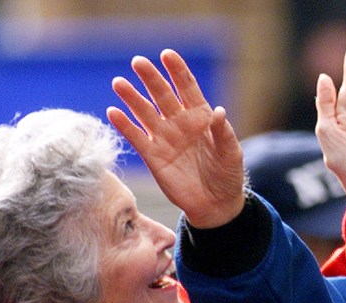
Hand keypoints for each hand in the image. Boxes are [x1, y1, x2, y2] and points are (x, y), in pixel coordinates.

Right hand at [107, 49, 245, 227]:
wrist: (215, 204)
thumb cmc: (227, 175)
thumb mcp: (231, 153)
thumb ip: (224, 133)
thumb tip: (218, 112)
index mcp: (200, 116)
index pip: (187, 88)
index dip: (177, 71)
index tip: (167, 55)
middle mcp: (179, 122)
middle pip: (163, 95)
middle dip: (151, 78)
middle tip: (139, 62)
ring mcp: (165, 138)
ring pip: (145, 113)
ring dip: (132, 98)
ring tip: (119, 83)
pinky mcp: (153, 156)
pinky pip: (136, 137)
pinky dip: (125, 125)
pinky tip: (113, 112)